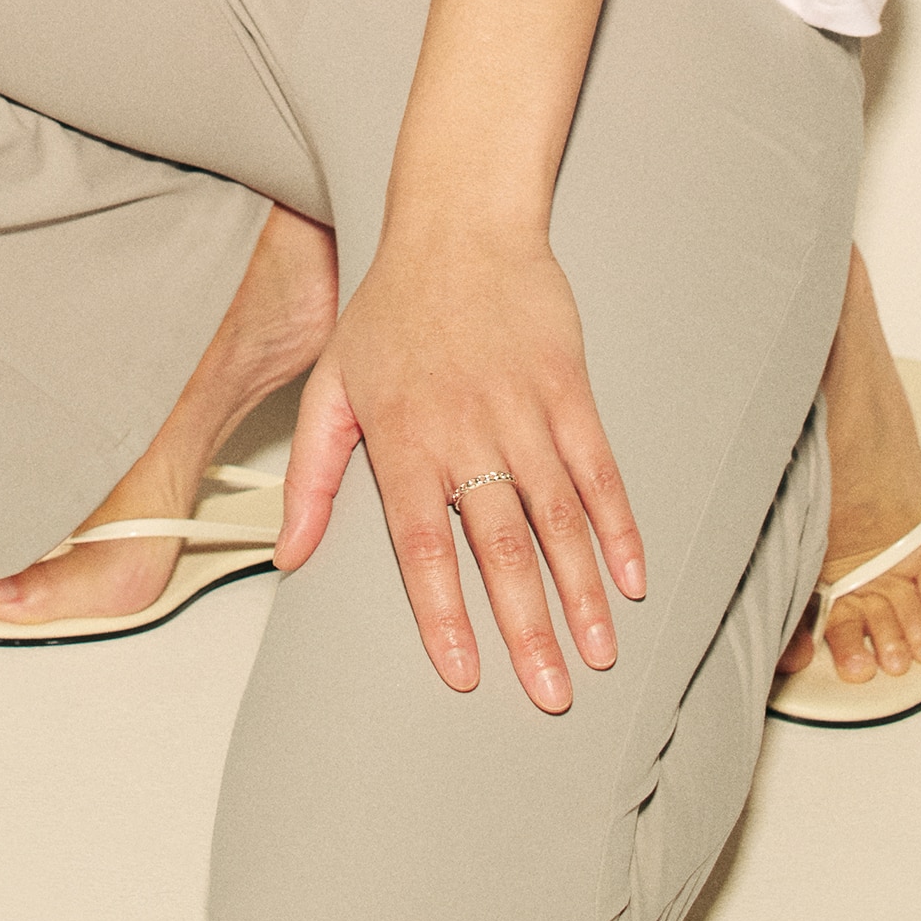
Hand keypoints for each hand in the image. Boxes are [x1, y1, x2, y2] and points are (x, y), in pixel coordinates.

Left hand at [273, 224, 643, 710]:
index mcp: (401, 438)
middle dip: (528, 627)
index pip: (422, 545)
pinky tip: (634, 576)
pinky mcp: (568, 388)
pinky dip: (619, 525)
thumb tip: (287, 557)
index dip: (444, 614)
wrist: (458, 223)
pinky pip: (598, 469)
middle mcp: (463, 430)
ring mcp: (522, 409)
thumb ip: (310, 477)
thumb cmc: (388, 308)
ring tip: (599, 655)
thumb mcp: (330, 385)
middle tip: (551, 696)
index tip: (466, 676)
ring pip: (557, 516)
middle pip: (500, 545)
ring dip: (582, 591)